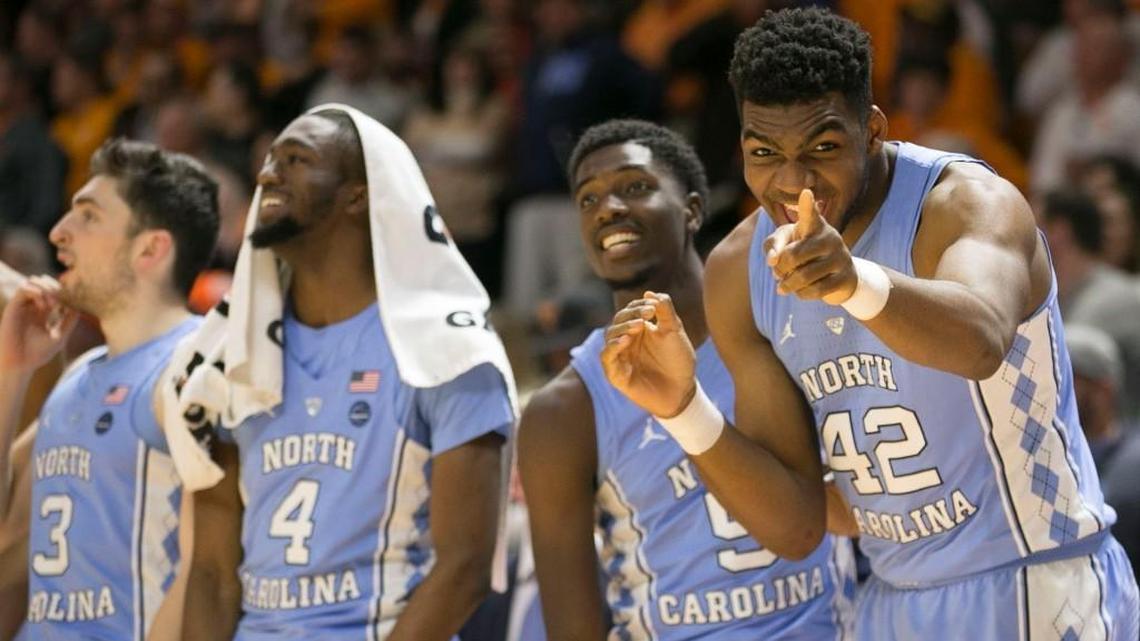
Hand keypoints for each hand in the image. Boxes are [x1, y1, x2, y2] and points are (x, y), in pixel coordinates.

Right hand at [0, 276, 78, 372]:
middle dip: (56, 286)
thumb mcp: (60, 335)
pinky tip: (45, 306)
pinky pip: (23, 288)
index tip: (73, 303)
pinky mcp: (13, 307)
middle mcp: (32, 306)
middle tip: (63, 299)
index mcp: (43, 312)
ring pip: (33, 281)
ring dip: (46, 287)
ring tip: (54, 303)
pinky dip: (37, 292)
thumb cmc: (38, 354)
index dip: (65, 292)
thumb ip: (69, 320)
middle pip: (44, 282)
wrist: (19, 364)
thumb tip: (80, 305)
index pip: (54, 292)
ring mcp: (22, 306)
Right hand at [600, 292, 696, 417]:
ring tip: (639, 326)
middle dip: (631, 314)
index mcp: (640, 329)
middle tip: (648, 314)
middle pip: (618, 320)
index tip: (653, 306)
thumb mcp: (674, 331)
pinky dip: (613, 347)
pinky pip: (606, 357)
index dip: (638, 305)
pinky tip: (626, 341)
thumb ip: (665, 310)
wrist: (683, 391)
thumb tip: (649, 292)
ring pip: (609, 335)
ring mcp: (620, 357)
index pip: (630, 310)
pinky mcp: (616, 374)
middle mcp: (627, 341)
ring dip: (622, 328)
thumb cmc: (679, 361)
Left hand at [764, 189, 857, 304]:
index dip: (806, 205)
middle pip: (793, 256)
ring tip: (783, 286)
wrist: (838, 275)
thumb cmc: (803, 253)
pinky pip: (816, 290)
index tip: (805, 193)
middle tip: (777, 274)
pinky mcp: (845, 277)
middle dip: (779, 268)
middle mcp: (830, 237)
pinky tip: (799, 291)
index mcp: (815, 226)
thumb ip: (772, 245)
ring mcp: (840, 257)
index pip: (809, 214)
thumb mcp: (786, 243)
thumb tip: (773, 260)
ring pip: (803, 276)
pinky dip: (801, 294)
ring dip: (787, 285)